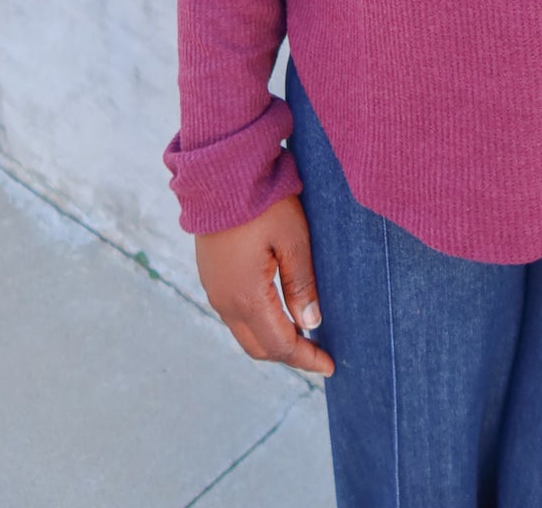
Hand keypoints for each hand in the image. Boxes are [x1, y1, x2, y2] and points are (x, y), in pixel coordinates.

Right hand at [194, 194, 335, 377]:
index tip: (330, 367)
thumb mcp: (293, 240)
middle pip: (259, 347)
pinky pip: (234, 313)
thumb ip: (302, 285)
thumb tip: (310, 325)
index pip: (280, 345)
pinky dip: (258, 322)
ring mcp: (214, 289)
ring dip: (272, 339)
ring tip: (302, 334)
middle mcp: (224, 301)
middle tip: (318, 354)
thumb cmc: (262, 203)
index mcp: (246, 297)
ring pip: (245, 332)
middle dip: (289, 355)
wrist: (220, 173)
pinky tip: (277, 311)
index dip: (306, 359)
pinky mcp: (211, 275)